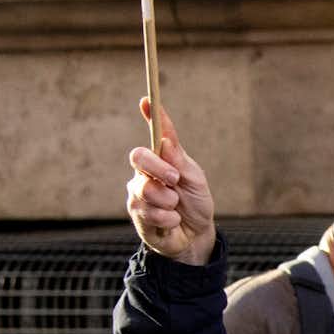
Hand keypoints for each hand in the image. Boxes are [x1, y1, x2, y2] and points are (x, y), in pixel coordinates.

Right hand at [126, 99, 218, 264]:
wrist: (196, 235)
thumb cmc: (195, 203)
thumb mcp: (195, 180)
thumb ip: (179, 161)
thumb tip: (164, 141)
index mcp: (160, 161)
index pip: (153, 136)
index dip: (151, 117)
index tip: (148, 99)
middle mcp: (143, 174)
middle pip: (139, 157)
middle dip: (160, 168)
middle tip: (175, 179)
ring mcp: (137, 194)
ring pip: (147, 189)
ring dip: (170, 201)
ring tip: (176, 207)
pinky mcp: (137, 215)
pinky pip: (153, 213)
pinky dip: (169, 219)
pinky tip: (172, 222)